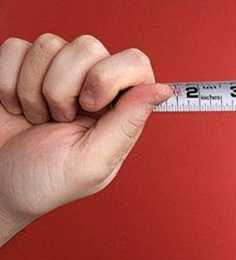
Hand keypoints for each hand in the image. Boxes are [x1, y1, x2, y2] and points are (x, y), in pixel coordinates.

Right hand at [0, 33, 171, 227]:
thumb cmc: (46, 182)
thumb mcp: (93, 162)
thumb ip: (128, 123)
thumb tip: (163, 90)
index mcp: (119, 109)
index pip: (135, 63)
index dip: (109, 76)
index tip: (90, 106)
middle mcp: (92, 85)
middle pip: (89, 47)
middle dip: (64, 88)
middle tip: (60, 120)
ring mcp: (56, 73)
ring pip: (50, 44)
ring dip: (33, 90)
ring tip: (37, 119)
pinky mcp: (20, 67)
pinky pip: (15, 47)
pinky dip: (7, 83)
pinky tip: (16, 108)